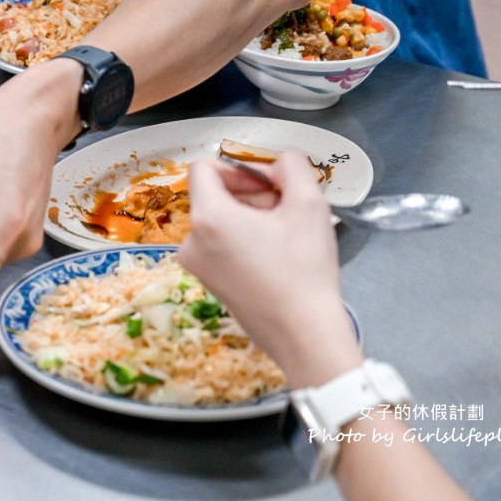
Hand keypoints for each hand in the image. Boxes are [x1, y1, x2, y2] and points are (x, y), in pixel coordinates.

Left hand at [177, 155, 361, 386]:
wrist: (303, 334)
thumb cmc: (304, 270)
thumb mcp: (309, 203)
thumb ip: (292, 167)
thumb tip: (277, 165)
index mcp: (207, 218)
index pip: (204, 168)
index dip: (240, 168)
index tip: (269, 185)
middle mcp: (191, 242)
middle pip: (214, 195)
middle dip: (250, 194)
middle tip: (286, 209)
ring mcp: (197, 267)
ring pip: (220, 221)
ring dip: (251, 217)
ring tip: (285, 234)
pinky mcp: (210, 284)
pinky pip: (221, 246)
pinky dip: (245, 240)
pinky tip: (276, 256)